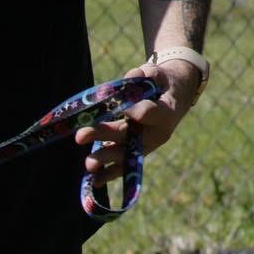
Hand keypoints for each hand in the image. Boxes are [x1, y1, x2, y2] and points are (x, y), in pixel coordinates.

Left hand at [73, 59, 200, 185]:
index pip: (147, 113)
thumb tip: (131, 77)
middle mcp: (157, 133)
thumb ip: (144, 75)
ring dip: (104, 158)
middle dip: (103, 135)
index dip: (131, 110)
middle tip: (80, 136)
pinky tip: (94, 180)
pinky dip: (108, 173)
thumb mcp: (156, 73)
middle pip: (128, 135)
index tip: (113, 103)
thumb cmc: (161, 83)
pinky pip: (122, 166)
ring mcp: (146, 146)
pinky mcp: (137, 153)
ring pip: (124, 153)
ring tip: (88, 164)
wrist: (173, 98)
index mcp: (167, 112)